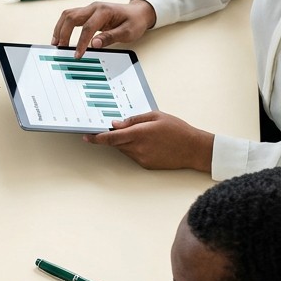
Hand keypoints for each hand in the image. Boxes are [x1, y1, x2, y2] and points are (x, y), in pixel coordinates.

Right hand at [51, 0, 155, 57]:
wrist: (138, 13)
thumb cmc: (134, 21)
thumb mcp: (127, 32)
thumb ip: (110, 37)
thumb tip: (94, 44)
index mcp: (104, 11)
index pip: (87, 27)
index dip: (81, 42)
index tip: (78, 54)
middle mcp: (94, 8)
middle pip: (72, 18)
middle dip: (64, 34)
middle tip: (61, 49)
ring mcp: (89, 9)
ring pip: (68, 15)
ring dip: (59, 28)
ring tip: (56, 43)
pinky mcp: (87, 13)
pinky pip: (70, 17)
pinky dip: (62, 26)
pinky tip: (60, 36)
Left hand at [83, 110, 213, 171]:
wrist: (194, 149)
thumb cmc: (178, 130)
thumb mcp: (156, 116)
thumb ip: (134, 120)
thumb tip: (116, 124)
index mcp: (139, 133)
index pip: (111, 137)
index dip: (96, 138)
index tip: (86, 137)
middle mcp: (138, 148)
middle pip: (115, 143)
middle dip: (112, 137)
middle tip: (114, 129)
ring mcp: (141, 158)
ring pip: (124, 149)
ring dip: (124, 142)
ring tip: (141, 135)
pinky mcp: (146, 165)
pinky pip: (133, 155)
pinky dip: (134, 149)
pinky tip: (148, 143)